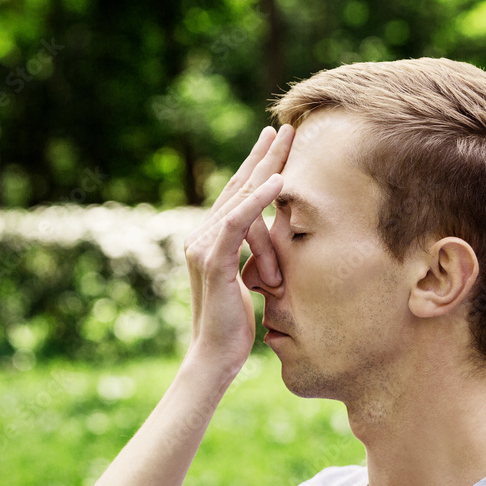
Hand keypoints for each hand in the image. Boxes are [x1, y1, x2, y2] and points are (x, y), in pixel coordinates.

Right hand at [182, 124, 293, 377]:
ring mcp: (203, 246)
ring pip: (238, 198)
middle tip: (283, 129)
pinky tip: (278, 182)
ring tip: (284, 143)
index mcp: (209, 239)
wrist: (215, 356)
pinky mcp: (212, 260)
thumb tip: (273, 246)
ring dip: (264, 168)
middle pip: (237, 187)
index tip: (275, 144)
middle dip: (262, 156)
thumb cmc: (235, 325)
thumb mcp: (247, 281)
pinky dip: (258, 200)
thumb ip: (252, 257)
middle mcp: (200, 236)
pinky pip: (237, 222)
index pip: (237, 195)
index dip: (256, 167)